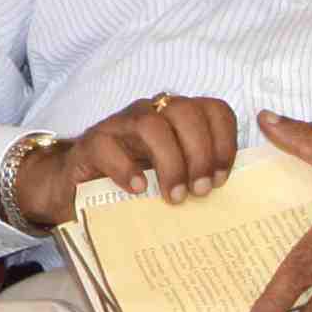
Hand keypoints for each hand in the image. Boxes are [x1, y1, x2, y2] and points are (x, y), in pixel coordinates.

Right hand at [8, 90, 238, 229]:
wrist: (76, 188)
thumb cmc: (135, 184)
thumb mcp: (172, 178)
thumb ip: (198, 177)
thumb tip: (235, 201)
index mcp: (178, 119)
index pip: (214, 110)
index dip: (225, 142)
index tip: (223, 178)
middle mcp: (152, 113)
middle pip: (186, 112)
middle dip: (200, 152)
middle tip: (202, 191)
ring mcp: (120, 126)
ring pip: (151, 123)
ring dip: (170, 161)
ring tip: (174, 196)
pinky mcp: (91, 144)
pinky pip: (108, 145)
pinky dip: (125, 168)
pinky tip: (136, 190)